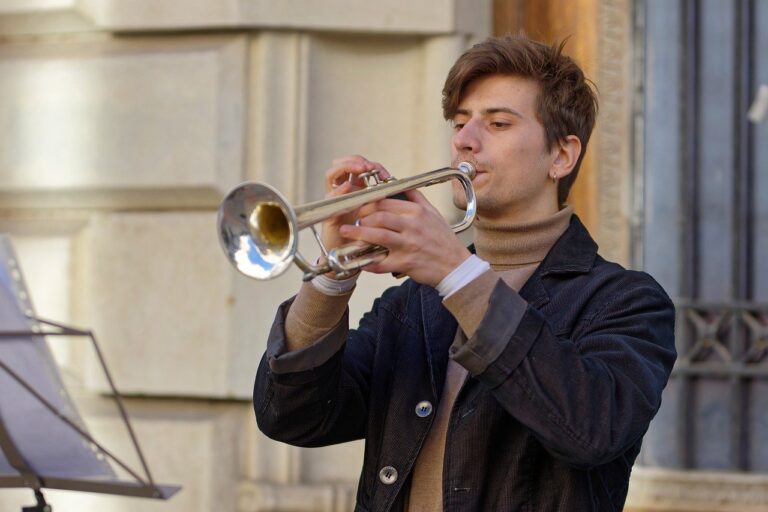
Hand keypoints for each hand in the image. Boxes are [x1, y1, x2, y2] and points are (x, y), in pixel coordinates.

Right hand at [321, 155, 390, 252]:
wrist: (351, 257)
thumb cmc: (367, 237)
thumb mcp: (380, 218)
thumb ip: (388, 203)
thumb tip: (405, 189)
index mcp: (357, 190)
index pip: (360, 167)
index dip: (371, 166)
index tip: (384, 173)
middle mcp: (344, 192)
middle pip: (344, 164)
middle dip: (357, 161)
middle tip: (369, 166)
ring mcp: (334, 200)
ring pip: (333, 174)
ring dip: (347, 168)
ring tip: (361, 169)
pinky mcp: (328, 211)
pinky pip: (330, 196)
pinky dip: (339, 189)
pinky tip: (348, 187)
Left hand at [339, 188, 470, 286]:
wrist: (456, 265)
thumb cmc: (443, 240)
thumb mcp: (433, 213)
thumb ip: (416, 198)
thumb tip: (401, 184)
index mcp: (417, 212)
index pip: (386, 202)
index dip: (368, 203)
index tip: (359, 206)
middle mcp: (412, 226)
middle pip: (379, 217)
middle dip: (361, 217)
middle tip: (352, 219)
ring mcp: (409, 245)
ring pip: (377, 236)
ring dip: (358, 234)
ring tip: (346, 232)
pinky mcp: (406, 263)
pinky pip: (381, 262)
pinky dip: (368, 262)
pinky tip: (360, 260)